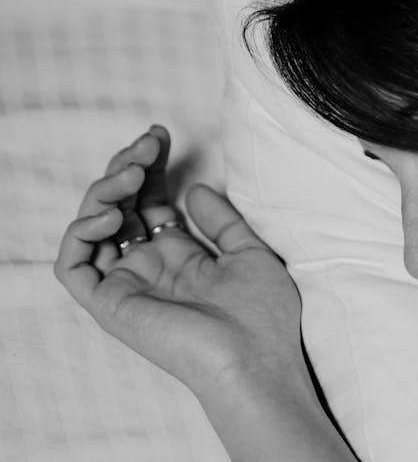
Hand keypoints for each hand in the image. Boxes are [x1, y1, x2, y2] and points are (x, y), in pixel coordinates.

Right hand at [54, 126, 304, 397]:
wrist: (257, 360)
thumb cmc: (263, 315)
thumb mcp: (250, 253)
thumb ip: (221, 221)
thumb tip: (195, 188)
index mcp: (182, 256)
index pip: (151, 201)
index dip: (151, 166)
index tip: (161, 136)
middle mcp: (151, 268)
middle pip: (121, 206)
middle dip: (128, 167)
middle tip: (148, 144)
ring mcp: (129, 285)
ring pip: (92, 227)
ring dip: (106, 191)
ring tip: (135, 173)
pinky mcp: (110, 304)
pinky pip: (75, 266)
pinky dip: (82, 233)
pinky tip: (113, 214)